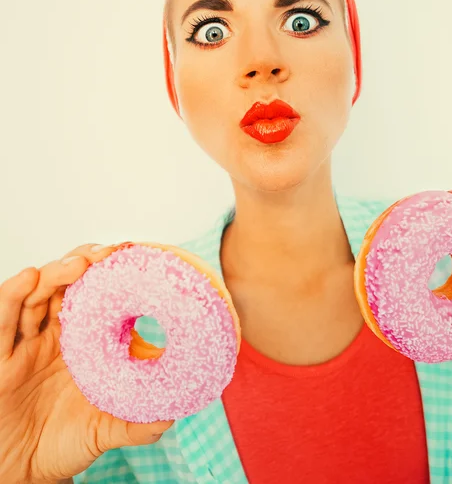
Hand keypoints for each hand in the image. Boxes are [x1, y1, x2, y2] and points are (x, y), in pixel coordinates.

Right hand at [0, 244, 173, 483]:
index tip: (133, 257)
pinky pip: (2, 323)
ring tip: (79, 263)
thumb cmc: (65, 442)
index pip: (95, 298)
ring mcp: (25, 344)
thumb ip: (137, 424)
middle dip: (85, 264)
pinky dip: (13, 297)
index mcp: (82, 343)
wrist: (25, 472)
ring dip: (56, 273)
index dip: (110, 276)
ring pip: (36, 296)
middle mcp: (54, 336)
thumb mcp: (106, 429)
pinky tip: (29, 278)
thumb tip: (170, 417)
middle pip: (65, 286)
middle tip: (108, 253)